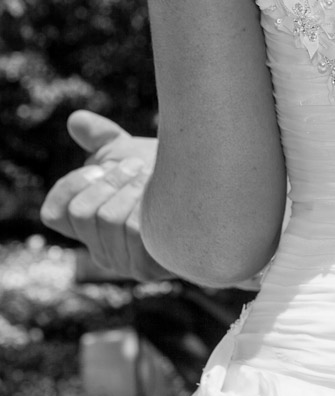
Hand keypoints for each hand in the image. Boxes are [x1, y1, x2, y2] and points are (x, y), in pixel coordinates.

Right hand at [41, 110, 170, 280]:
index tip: (99, 167)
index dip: (72, 186)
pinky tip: (163, 197)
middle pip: (82, 212)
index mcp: (89, 229)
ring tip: (152, 175)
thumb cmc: (166, 181)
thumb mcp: (130, 154)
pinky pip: (133, 231)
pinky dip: (146, 206)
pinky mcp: (147, 269)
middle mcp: (100, 251)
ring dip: (131, 188)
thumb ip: (101, 139)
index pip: (54, 214)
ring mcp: (122, 264)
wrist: (212, 206)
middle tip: (136, 164)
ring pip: (108, 219)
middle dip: (110, 181)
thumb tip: (76, 120)